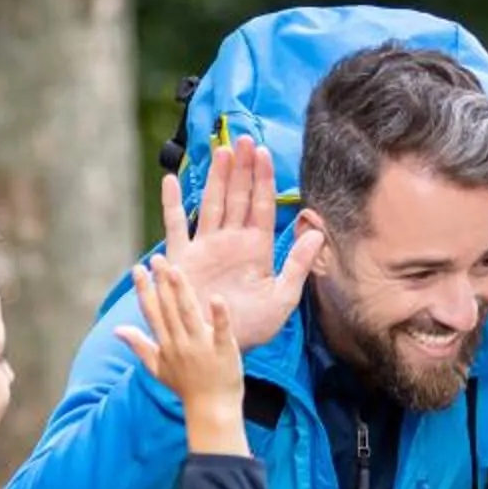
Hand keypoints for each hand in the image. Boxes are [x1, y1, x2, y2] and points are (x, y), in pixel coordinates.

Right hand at [112, 257, 242, 418]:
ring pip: (189, 314)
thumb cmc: (186, 387)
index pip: (152, 312)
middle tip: (156, 258)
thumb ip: (138, 345)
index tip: (138, 269)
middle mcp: (180, 343)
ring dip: (181, 292)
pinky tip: (216, 298)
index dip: (144, 290)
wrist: (211, 409)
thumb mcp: (157, 367)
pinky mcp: (224, 350)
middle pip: (168, 308)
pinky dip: (219, 316)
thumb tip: (116, 329)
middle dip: (161, 282)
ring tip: (175, 270)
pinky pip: (221, 330)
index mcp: (165, 344)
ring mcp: (201, 347)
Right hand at [155, 137, 320, 347]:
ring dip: (215, 178)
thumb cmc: (250, 329)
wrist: (216, 348)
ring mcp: (205, 248)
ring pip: (211, 204)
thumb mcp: (282, 299)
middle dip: (241, 168)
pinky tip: (171, 181)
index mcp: (255, 249)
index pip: (261, 206)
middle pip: (236, 197)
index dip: (263, 179)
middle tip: (244, 140)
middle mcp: (230, 242)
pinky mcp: (181, 259)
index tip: (265, 153)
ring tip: (221, 150)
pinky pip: (174, 227)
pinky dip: (171, 204)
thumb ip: (298, 266)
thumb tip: (316, 231)